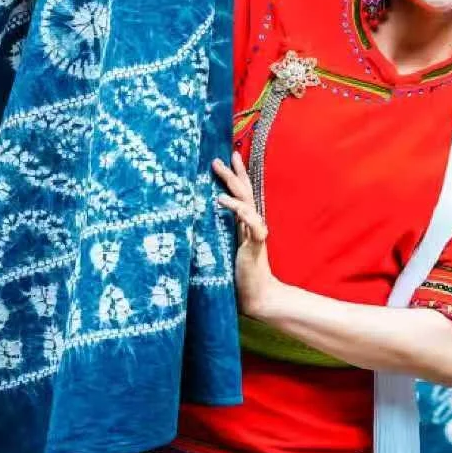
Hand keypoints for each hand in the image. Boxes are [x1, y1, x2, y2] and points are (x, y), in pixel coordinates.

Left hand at [213, 151, 277, 317]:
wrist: (258, 296)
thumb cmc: (240, 276)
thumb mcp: (224, 251)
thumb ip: (216, 236)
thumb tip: (193, 225)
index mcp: (244, 225)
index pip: (242, 193)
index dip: (237, 174)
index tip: (228, 156)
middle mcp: (251, 225)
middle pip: (245, 192)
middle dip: (234, 172)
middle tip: (220, 157)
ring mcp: (255, 234)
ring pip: (248, 203)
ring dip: (234, 186)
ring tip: (219, 172)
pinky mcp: (256, 246)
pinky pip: (253, 225)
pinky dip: (240, 211)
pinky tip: (224, 201)